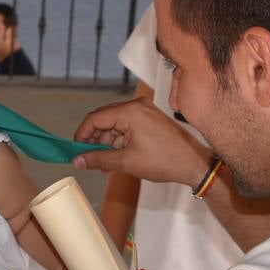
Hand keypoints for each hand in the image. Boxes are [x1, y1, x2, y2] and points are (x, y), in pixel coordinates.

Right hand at [73, 97, 210, 187]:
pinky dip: (119, 141)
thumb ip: (98, 159)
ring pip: (115, 124)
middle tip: (87, 158)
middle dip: (94, 140)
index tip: (75, 150)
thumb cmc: (165, 161)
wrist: (194, 164)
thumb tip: (77, 160)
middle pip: (104, 119)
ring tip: (103, 164)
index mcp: (130, 111)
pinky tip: (115, 158)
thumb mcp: (126, 162)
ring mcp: (145, 111)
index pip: (95, 118)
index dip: (82, 135)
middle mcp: (137, 106)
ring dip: (107, 143)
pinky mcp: (150, 118)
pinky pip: (127, 126)